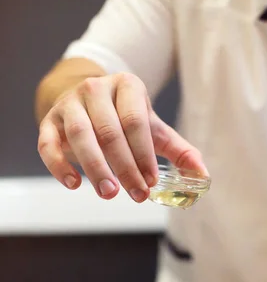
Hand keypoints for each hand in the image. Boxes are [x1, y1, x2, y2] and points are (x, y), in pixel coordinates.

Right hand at [38, 73, 206, 201]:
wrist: (88, 102)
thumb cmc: (125, 118)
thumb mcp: (153, 129)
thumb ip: (178, 151)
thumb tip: (203, 175)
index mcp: (127, 86)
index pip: (135, 122)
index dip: (144, 154)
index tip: (150, 182)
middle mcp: (96, 89)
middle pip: (109, 131)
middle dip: (125, 167)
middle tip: (136, 195)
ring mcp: (69, 103)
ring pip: (80, 135)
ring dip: (95, 168)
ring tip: (109, 194)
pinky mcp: (49, 121)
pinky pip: (47, 143)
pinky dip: (58, 165)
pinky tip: (74, 184)